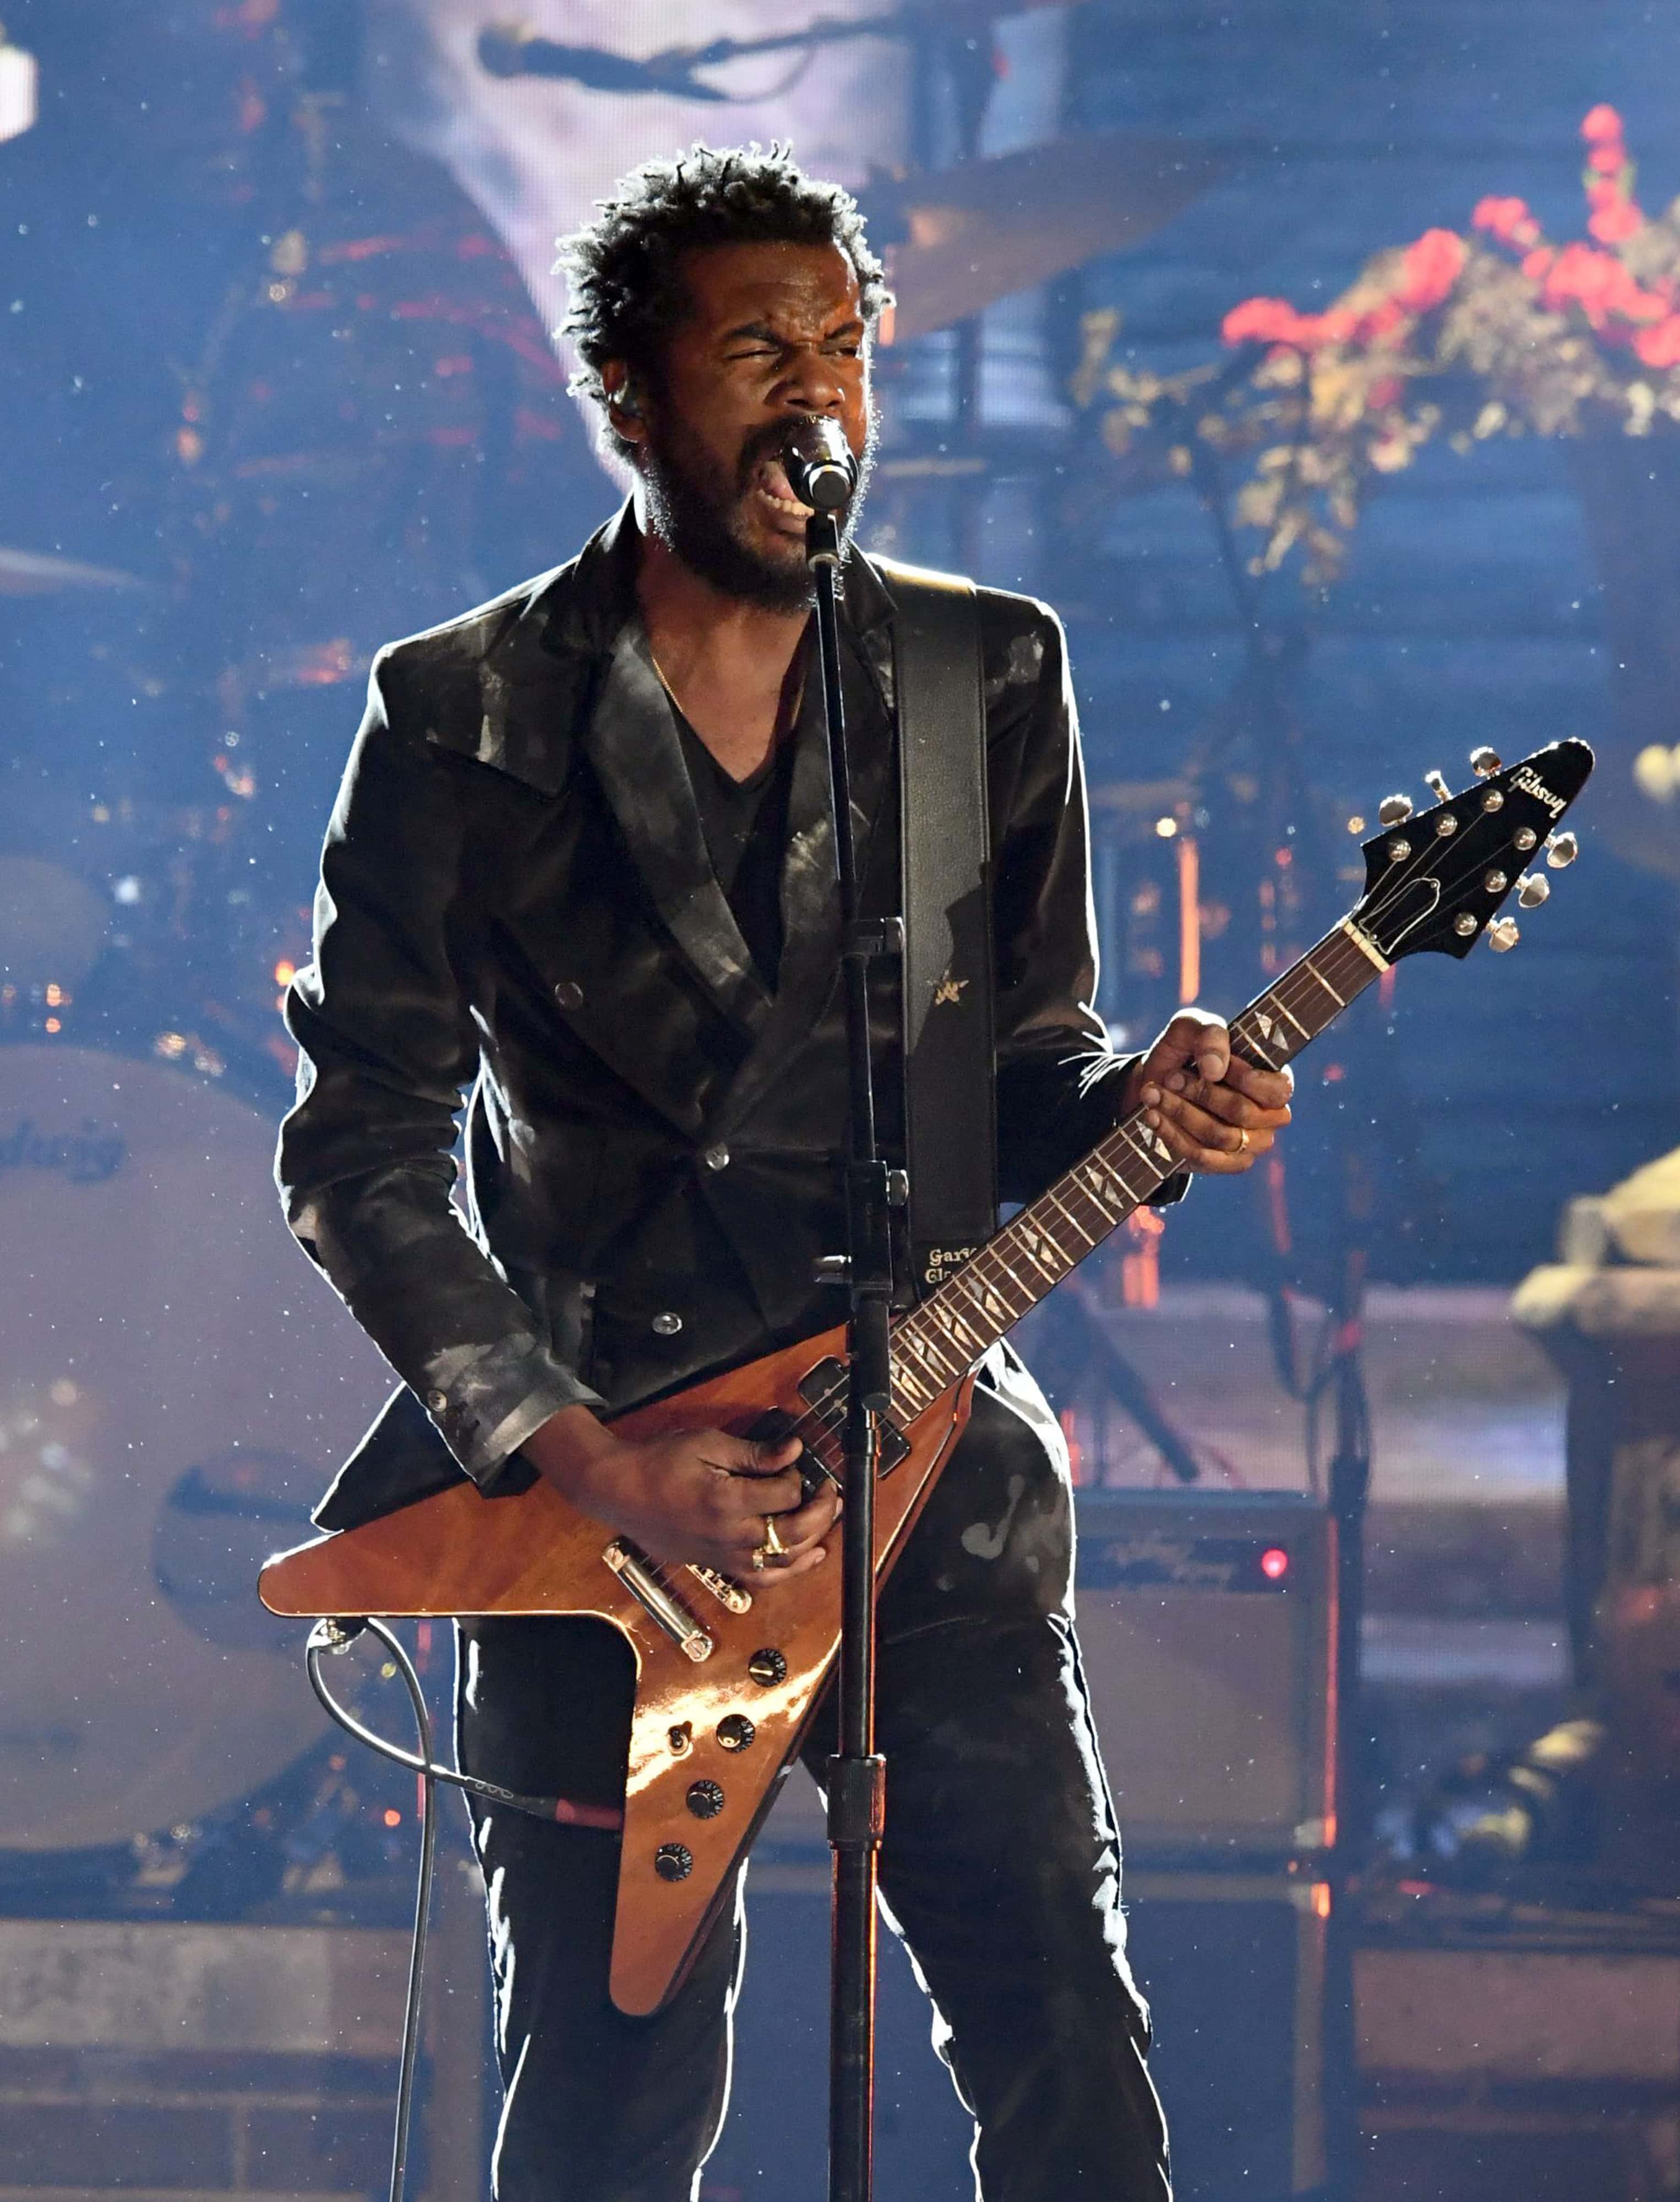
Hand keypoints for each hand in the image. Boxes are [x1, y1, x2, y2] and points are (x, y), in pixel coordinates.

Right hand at [523, 1406, 838, 1585]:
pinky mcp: (717, 1566)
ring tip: (829, 1519)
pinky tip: (808, 1557)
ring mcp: (724, 1557)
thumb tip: (795, 1450)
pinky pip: (762, 1578)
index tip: (793, 1461)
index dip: (798, 1477)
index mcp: (727, 1501)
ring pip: (783, 1561)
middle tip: (830, 1490)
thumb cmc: (660, 1461)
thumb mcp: (708, 1444)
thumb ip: (755, 1454)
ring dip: (814, 1541)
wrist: (619, 1491)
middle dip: (821, 1510)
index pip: (786, 1495)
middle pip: (793, 1532)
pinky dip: (789, 1571)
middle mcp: (730, 1536)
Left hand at [1120, 1009, 1292, 1174]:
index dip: (1244, 1078)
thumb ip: (1209, 1034)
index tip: (1206, 1067)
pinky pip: (1201, 1157)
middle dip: (1201, 1093)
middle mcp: (1270, 1117)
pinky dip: (1172, 1135)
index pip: (1276, 1090)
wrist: (1155, 1081)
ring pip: (1220, 1136)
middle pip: (1242, 1113)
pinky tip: (1153, 1116)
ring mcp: (1250, 1144)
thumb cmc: (1185, 1052)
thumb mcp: (1191, 1028)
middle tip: (1170, 1077)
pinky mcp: (1224, 1164)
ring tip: (1153, 1094)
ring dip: (1180, 1112)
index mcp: (1275, 1080)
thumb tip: (1214, 1069)